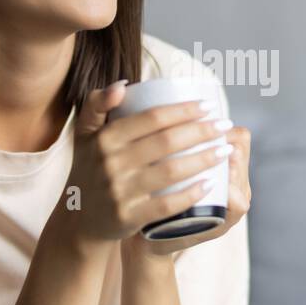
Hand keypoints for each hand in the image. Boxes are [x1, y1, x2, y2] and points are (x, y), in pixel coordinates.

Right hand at [59, 81, 238, 247]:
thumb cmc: (90, 169)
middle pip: (167, 142)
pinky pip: (166, 205)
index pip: (152, 118)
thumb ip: (96, 104)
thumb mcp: (84, 134)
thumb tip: (123, 84)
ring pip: (171, 171)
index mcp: (104, 138)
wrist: (80, 220)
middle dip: (202, 131)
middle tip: (225, 125)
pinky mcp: (128, 217)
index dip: (184, 110)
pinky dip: (191, 194)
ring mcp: (119, 192)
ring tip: (225, 150)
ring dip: (204, 159)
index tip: (209, 106)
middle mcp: (110, 163)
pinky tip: (211, 184)